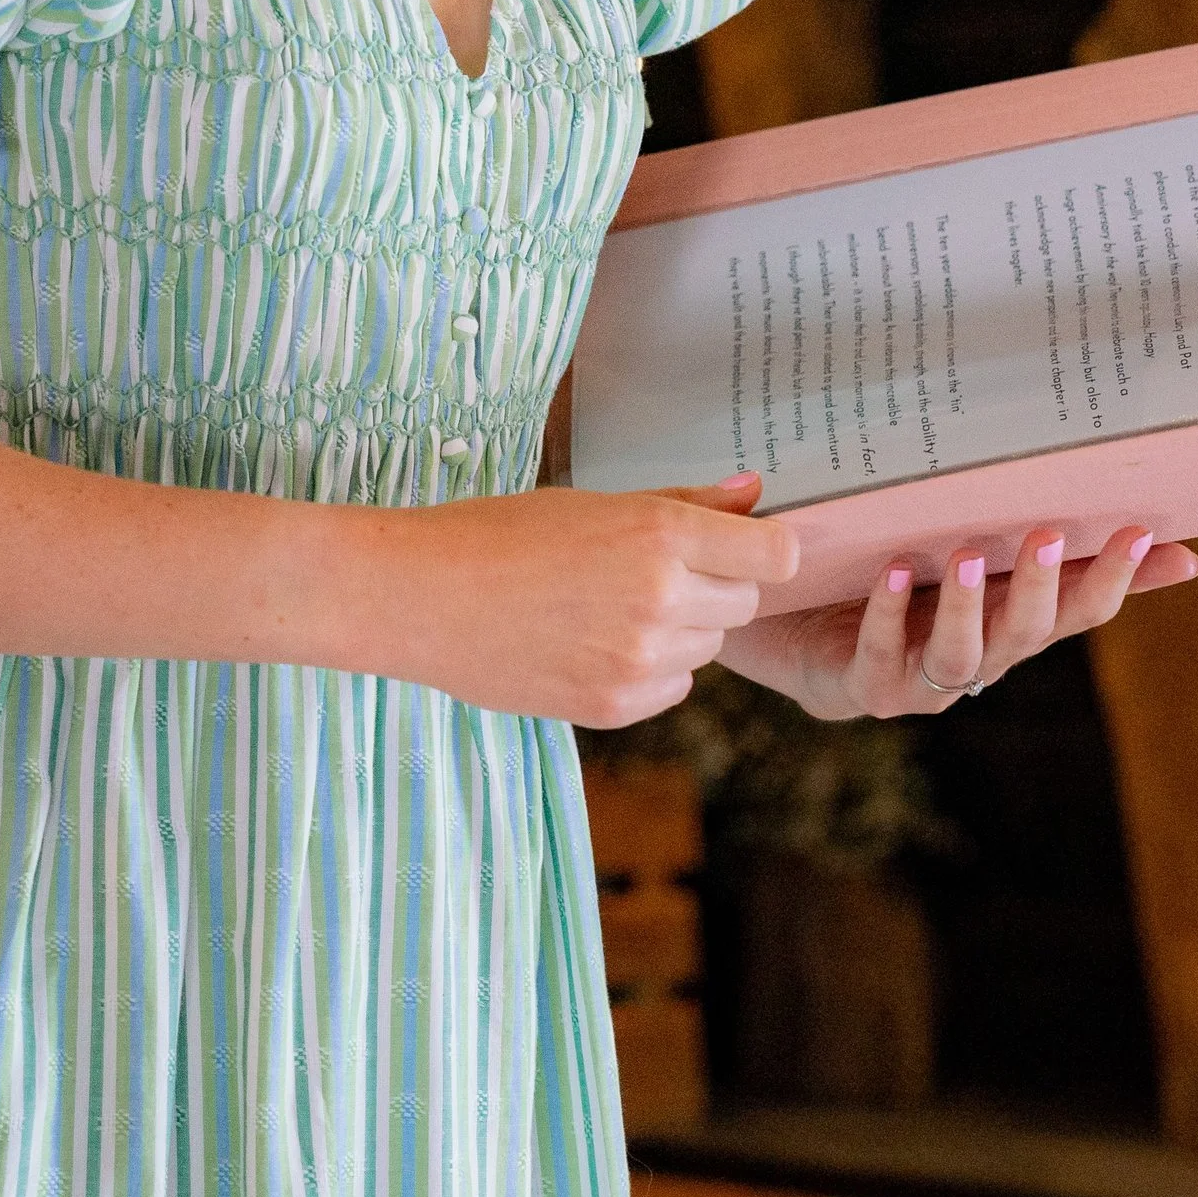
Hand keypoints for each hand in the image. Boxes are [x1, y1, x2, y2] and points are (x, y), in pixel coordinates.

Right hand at [399, 474, 800, 726]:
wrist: (422, 596)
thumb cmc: (502, 533)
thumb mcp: (596, 503)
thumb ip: (685, 504)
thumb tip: (755, 491)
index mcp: (658, 534)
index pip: (775, 555)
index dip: (767, 550)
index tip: (745, 547)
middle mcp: (660, 598)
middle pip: (743, 601)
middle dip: (713, 585)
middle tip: (649, 570)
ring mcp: (639, 658)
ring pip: (707, 645)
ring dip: (681, 627)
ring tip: (609, 604)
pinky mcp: (616, 704)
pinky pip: (673, 686)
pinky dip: (651, 667)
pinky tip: (594, 640)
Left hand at [715, 524, 1197, 720]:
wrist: (803, 636)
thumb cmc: (901, 587)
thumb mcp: (976, 560)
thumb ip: (1054, 554)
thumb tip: (1174, 552)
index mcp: (1010, 624)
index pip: (1078, 608)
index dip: (1114, 577)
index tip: (1146, 532)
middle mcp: (978, 658)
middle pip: (1027, 633)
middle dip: (1043, 588)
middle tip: (1048, 534)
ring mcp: (922, 681)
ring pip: (960, 654)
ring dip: (967, 607)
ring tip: (967, 555)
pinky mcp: (865, 687)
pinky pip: (880, 654)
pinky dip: (887, 614)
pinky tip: (891, 573)